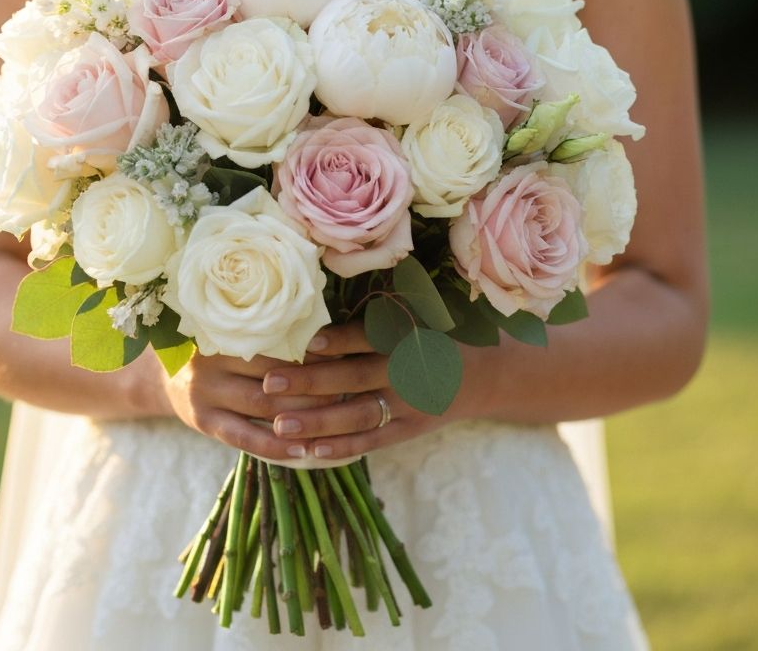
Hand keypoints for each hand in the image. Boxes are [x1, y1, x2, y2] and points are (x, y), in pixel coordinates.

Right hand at [158, 347, 340, 460]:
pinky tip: (303, 450)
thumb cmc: (216, 349)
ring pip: (263, 405)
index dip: (312, 348)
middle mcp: (212, 358)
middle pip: (273, 372)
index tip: (343, 352)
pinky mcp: (204, 421)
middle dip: (313, 382)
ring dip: (302, 413)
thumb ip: (265, 331)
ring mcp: (205, 392)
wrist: (162, 377)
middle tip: (348, 386)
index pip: (276, 339)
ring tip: (335, 416)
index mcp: (224, 329)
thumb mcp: (231, 331)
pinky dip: (276, 445)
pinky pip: (245, 437)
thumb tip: (327, 334)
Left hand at [260, 321, 460, 460]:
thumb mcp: (420, 314)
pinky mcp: (409, 430)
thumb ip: (379, 312)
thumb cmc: (438, 334)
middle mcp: (408, 372)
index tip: (306, 342)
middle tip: (271, 383)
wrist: (486, 375)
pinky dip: (342, 448)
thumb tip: (321, 305)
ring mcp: (410, 406)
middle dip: (312, 382)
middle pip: (355, 378)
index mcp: (409, 337)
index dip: (339, 339)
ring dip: (318, 422)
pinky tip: (309, 452)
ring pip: (359, 416)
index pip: (369, 338)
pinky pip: (372, 442)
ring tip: (280, 426)